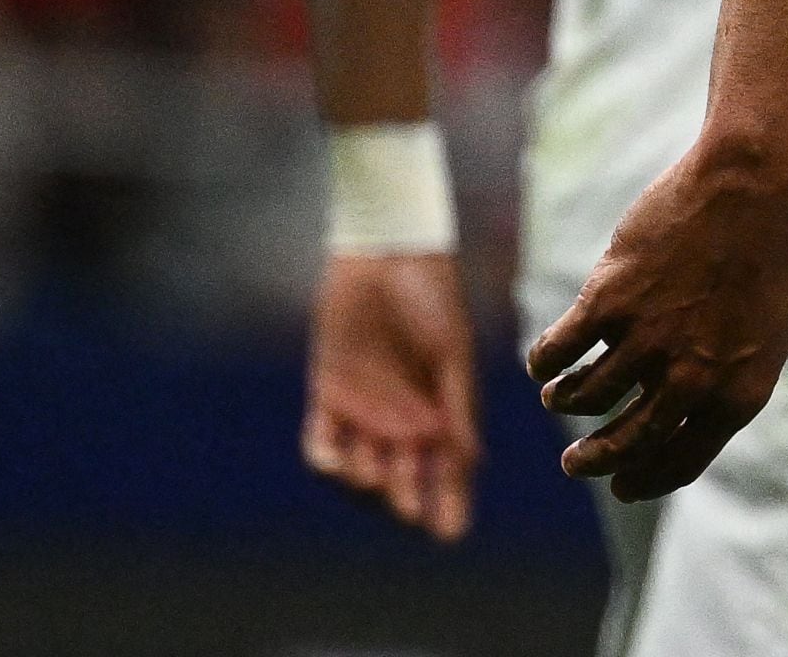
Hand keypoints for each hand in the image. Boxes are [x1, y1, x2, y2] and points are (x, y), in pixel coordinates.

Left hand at [303, 253, 479, 538]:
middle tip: (410, 510)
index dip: (450, 503)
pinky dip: (327, 461)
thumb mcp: (451, 352)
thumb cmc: (431, 296)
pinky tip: (339, 466)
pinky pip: (321, 442)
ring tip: (376, 482)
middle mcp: (404, 418)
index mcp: (442, 409)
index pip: (448, 469)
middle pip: (404, 477)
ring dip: (368, 484)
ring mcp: (364, 410)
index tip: (450, 534)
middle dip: (409, 498)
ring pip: (362, 468)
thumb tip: (466, 461)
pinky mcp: (328, 394)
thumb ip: (456, 406)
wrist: (388, 253)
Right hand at [523, 143, 787, 499]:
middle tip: (574, 464)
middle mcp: (689, 379)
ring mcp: (646, 341)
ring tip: (559, 396)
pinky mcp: (607, 302)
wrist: (754, 190)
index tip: (620, 487)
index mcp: (736, 395)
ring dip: (565, 402)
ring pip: (581, 399)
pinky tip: (546, 363)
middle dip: (592, 460)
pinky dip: (544, 364)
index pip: (679, 464)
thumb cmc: (762, 263)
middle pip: (623, 445)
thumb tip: (670, 426)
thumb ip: (721, 388)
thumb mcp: (763, 339)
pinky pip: (556, 353)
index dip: (644, 481)